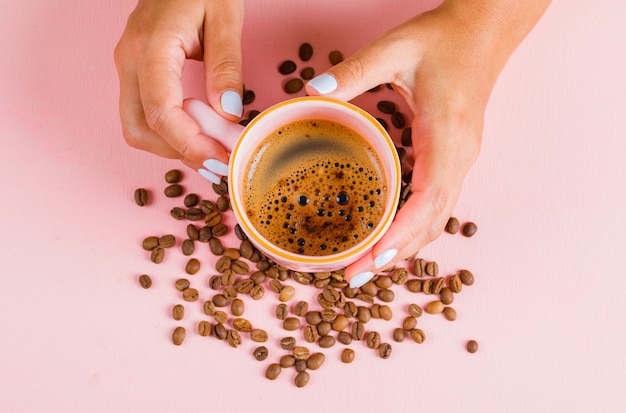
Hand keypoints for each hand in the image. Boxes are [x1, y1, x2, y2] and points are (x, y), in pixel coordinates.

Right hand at [114, 0, 243, 181]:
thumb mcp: (225, 18)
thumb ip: (226, 66)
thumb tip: (228, 114)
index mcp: (151, 47)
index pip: (161, 112)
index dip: (189, 144)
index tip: (219, 159)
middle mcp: (130, 60)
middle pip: (139, 128)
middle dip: (177, 152)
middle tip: (216, 160)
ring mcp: (128, 66)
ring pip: (136, 126)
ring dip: (171, 146)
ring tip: (210, 148)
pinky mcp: (135, 71)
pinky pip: (143, 114)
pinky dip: (168, 132)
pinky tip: (197, 132)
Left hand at [306, 0, 550, 286]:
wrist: (484, 32)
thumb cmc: (444, 39)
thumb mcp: (395, 49)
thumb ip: (353, 71)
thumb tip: (310, 92)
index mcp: (446, 135)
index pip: (428, 198)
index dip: (400, 233)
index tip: (370, 259)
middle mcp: (460, 156)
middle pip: (432, 221)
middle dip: (394, 253)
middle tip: (354, 276)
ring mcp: (462, 160)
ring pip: (438, 219)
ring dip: (405, 246)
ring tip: (367, 266)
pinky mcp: (456, 159)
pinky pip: (438, 205)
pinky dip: (414, 228)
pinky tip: (389, 235)